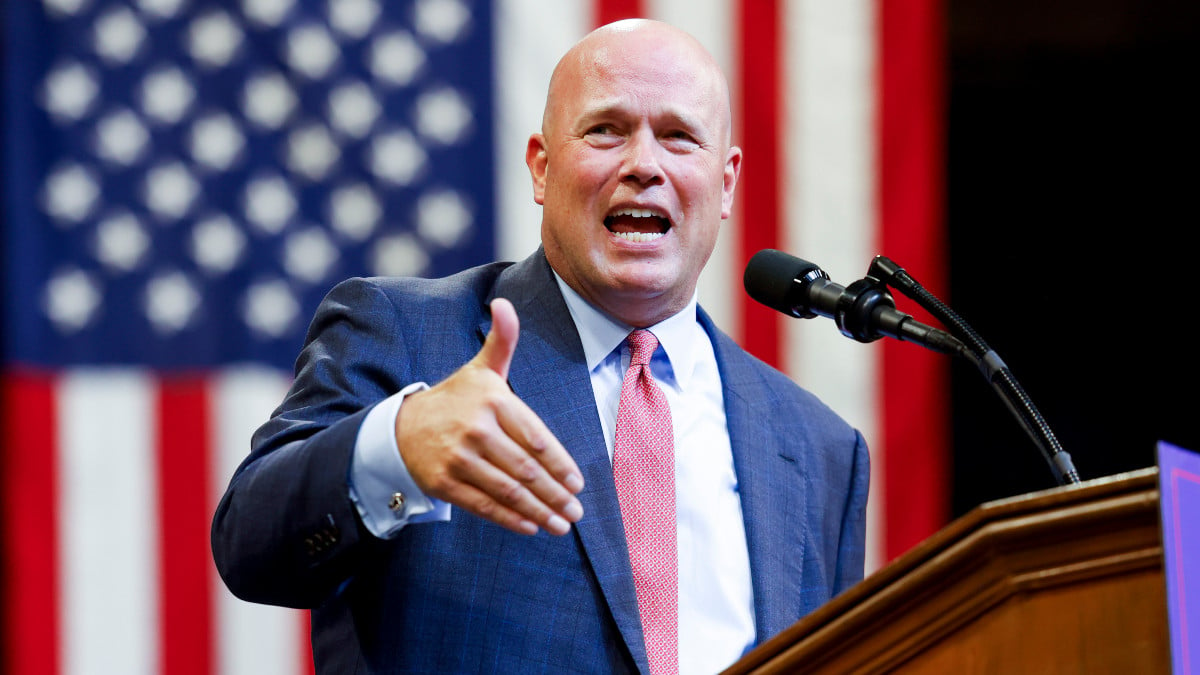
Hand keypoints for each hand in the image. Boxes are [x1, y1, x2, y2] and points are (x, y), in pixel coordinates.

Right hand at [394, 298, 584, 534]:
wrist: (401, 427)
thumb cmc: (455, 399)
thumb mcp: (480, 369)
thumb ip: (502, 340)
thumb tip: (504, 304)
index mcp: (492, 401)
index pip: (537, 438)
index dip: (560, 465)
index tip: (577, 484)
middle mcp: (475, 429)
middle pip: (526, 469)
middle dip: (556, 494)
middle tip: (576, 511)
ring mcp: (458, 458)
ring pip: (508, 490)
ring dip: (539, 511)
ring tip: (561, 524)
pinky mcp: (444, 483)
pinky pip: (484, 505)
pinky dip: (510, 519)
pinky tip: (531, 527)